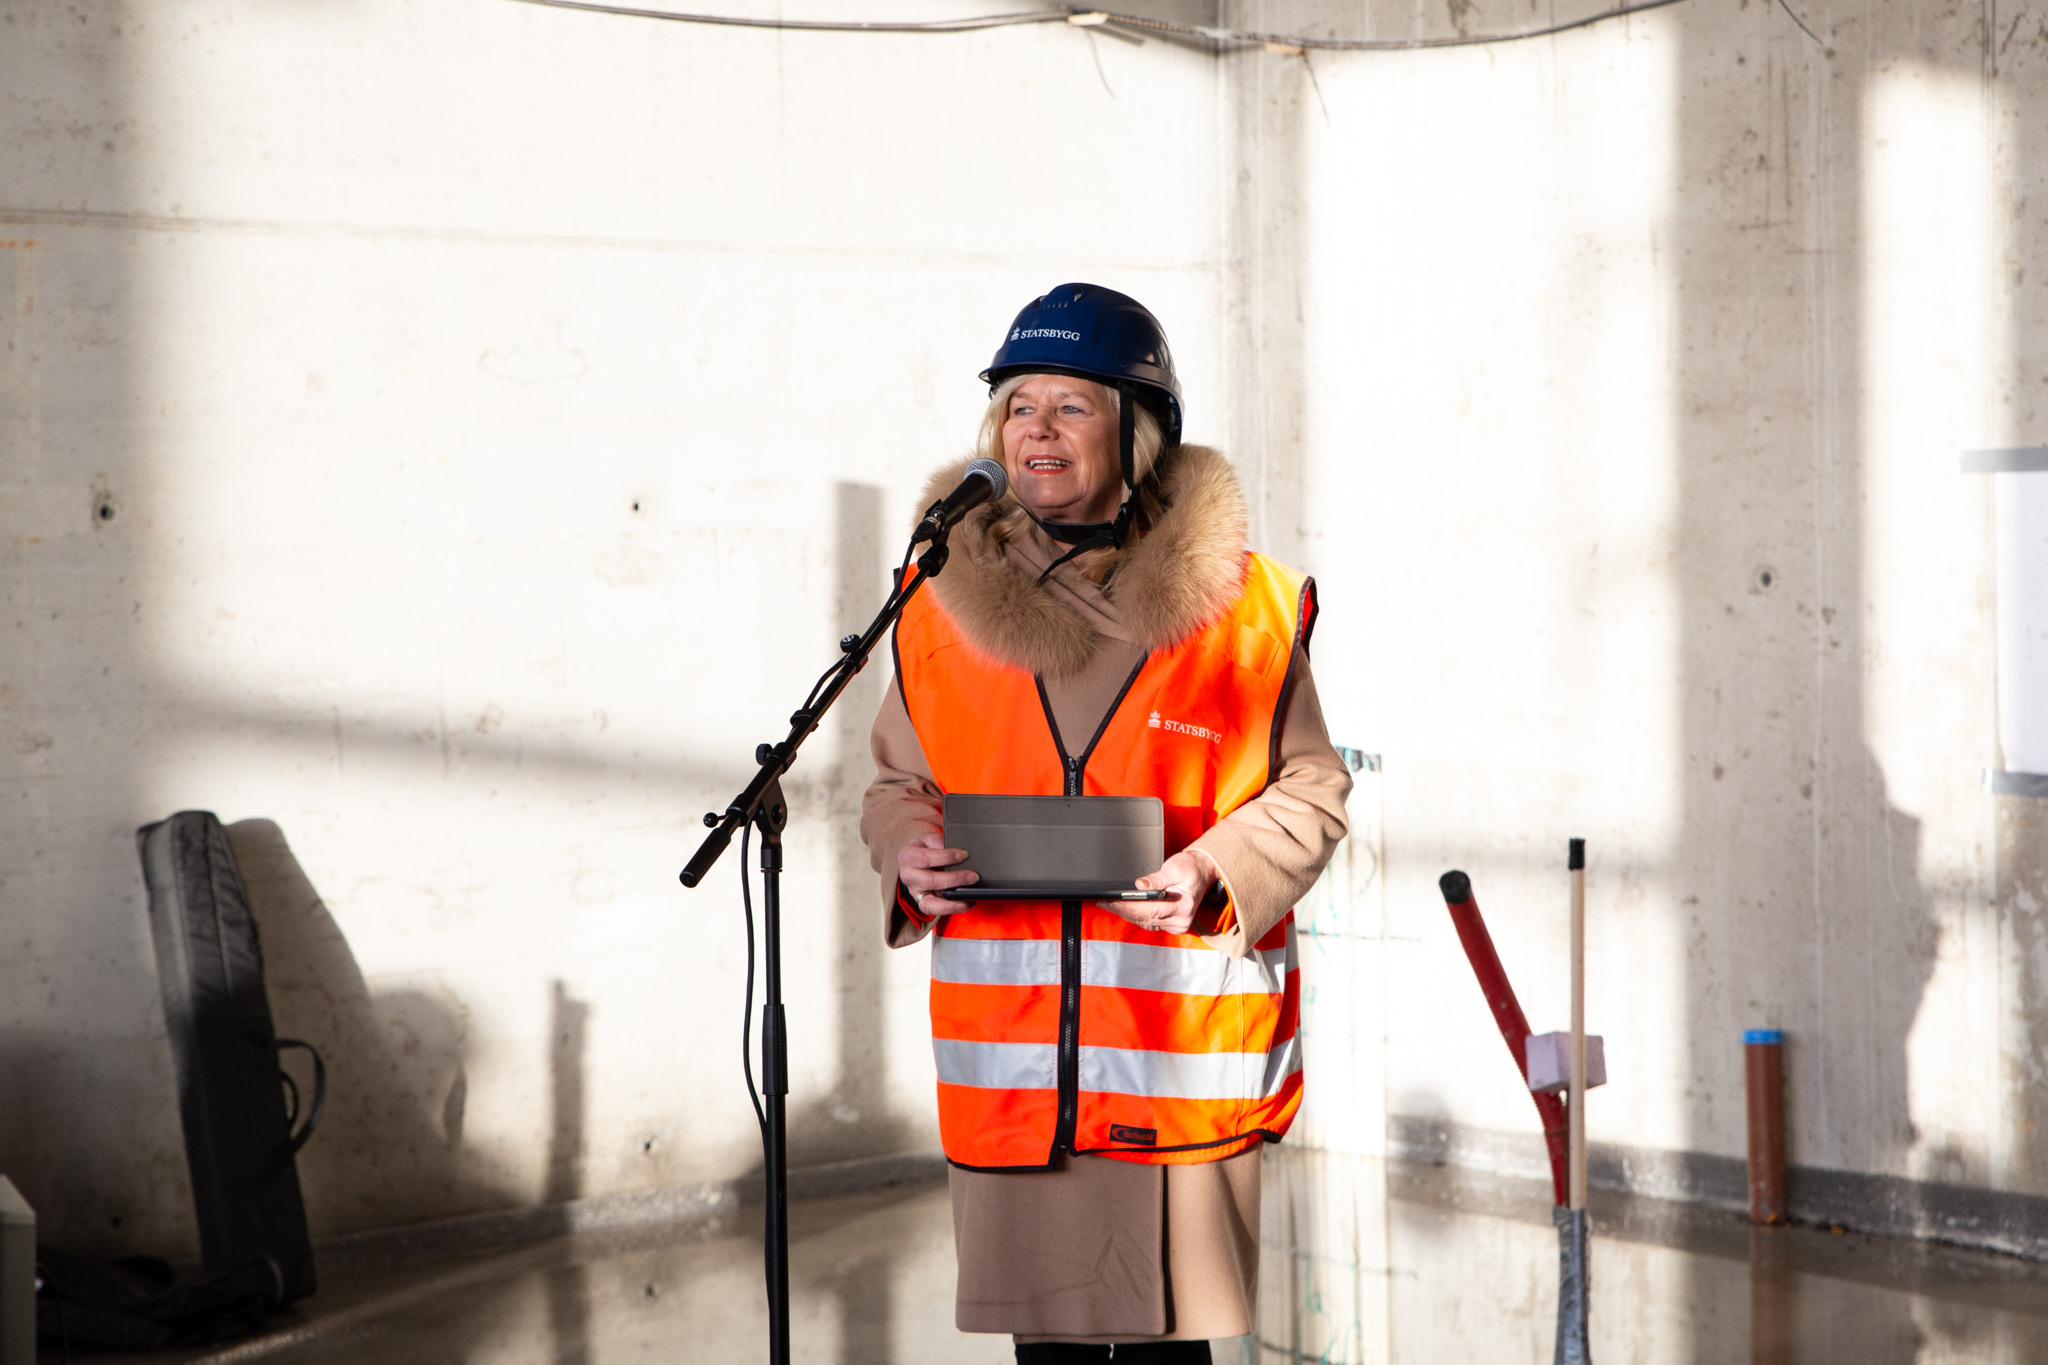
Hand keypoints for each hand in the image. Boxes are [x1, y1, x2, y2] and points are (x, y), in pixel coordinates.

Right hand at [898, 830, 977, 917]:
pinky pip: (935, 910)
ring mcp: (914, 892)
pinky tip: (966, 903)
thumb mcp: (929, 839)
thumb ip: (940, 842)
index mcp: (908, 856)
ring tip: (969, 897)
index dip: (945, 857)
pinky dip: (951, 909)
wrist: (914, 860)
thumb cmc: (924, 848)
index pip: (925, 858)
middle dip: (954, 879)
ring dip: (951, 901)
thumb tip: (958, 852)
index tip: (963, 855)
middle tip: (973, 876)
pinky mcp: (922, 902)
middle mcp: (908, 876)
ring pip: (929, 902)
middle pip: (930, 881)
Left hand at [1105, 847, 1219, 934]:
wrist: (1202, 873)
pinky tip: (1123, 909)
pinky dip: (1135, 916)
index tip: (1112, 902)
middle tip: (1104, 902)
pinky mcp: (1172, 925)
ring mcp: (1177, 924)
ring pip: (1145, 922)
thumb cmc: (1190, 868)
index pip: (1151, 909)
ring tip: (1108, 904)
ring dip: (1127, 914)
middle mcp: (1181, 919)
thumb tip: (1139, 884)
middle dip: (1123, 910)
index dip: (1129, 907)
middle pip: (1145, 918)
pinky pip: (1149, 923)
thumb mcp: (1175, 868)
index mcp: (1184, 905)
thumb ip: (1157, 878)